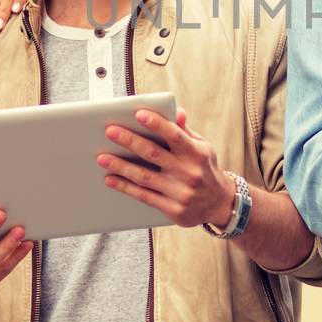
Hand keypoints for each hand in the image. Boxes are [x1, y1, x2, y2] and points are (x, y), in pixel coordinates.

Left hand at [98, 108, 236, 228]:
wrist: (220, 203)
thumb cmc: (206, 169)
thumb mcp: (203, 147)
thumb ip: (185, 131)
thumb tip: (176, 111)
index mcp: (196, 153)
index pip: (175, 135)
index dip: (157, 124)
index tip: (139, 114)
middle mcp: (189, 172)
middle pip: (154, 154)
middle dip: (130, 141)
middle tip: (110, 131)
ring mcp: (180, 192)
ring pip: (144, 177)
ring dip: (121, 166)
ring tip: (101, 157)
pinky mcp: (172, 209)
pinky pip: (144, 196)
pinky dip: (125, 187)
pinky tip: (110, 179)